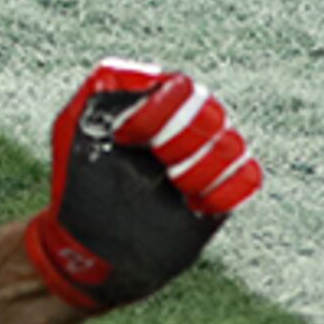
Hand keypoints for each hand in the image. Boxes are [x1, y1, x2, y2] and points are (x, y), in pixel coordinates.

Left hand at [25, 61, 262, 307]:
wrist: (93, 248)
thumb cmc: (79, 186)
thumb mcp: (75, 132)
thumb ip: (100, 92)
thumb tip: (140, 75)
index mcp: (153, 108)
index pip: (180, 88)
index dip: (158, 111)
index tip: (124, 137)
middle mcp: (183, 130)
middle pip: (211, 112)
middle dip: (182, 137)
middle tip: (158, 161)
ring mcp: (204, 162)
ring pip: (233, 144)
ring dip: (202, 166)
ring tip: (175, 185)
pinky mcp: (220, 196)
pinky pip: (248, 177)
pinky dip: (227, 187)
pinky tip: (196, 203)